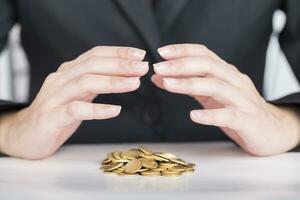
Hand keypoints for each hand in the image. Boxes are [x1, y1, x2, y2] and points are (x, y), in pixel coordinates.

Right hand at [0, 46, 147, 158]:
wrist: (26, 134)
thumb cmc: (57, 113)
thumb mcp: (78, 94)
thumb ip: (95, 83)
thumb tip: (125, 74)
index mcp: (69, 72)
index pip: (95, 55)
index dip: (118, 52)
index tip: (139, 54)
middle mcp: (61, 79)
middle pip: (92, 65)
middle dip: (120, 65)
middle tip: (142, 67)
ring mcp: (55, 97)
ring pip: (85, 83)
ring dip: (113, 82)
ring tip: (134, 83)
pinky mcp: (52, 116)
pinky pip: (76, 110)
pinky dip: (97, 109)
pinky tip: (115, 110)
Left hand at [152, 44, 299, 155]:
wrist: (272, 130)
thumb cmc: (238, 109)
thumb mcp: (210, 95)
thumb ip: (187, 85)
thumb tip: (159, 77)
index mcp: (225, 73)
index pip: (204, 54)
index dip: (183, 50)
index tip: (161, 52)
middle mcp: (234, 81)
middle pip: (208, 65)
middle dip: (181, 65)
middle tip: (159, 67)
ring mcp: (242, 100)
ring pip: (216, 86)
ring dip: (189, 83)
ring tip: (167, 84)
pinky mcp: (247, 120)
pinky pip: (228, 115)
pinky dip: (210, 115)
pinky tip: (194, 115)